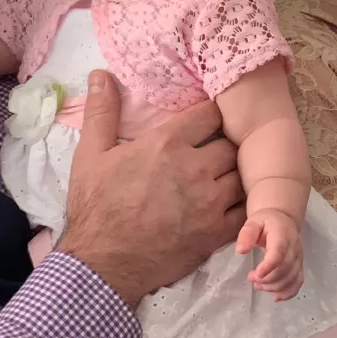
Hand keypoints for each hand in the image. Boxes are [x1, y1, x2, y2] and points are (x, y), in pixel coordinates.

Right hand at [58, 70, 245, 307]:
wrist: (102, 263)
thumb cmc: (96, 206)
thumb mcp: (90, 154)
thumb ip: (102, 111)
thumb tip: (100, 74)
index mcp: (167, 143)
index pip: (210, 114)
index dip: (211, 116)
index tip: (206, 123)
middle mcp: (194, 167)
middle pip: (231, 143)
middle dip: (226, 144)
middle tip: (216, 151)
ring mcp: (209, 201)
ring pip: (242, 174)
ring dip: (236, 173)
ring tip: (224, 176)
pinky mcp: (216, 232)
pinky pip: (246, 209)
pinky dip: (244, 203)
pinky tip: (233, 203)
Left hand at [236, 207, 302, 300]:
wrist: (283, 219)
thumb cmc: (266, 221)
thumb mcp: (253, 221)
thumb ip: (247, 234)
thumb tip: (240, 250)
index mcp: (282, 234)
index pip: (278, 253)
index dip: (268, 266)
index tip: (255, 275)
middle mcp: (294, 247)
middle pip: (285, 269)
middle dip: (267, 279)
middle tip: (250, 278)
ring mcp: (299, 258)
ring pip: (291, 278)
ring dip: (274, 287)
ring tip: (257, 285)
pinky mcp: (299, 266)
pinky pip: (298, 282)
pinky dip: (288, 292)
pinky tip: (275, 297)